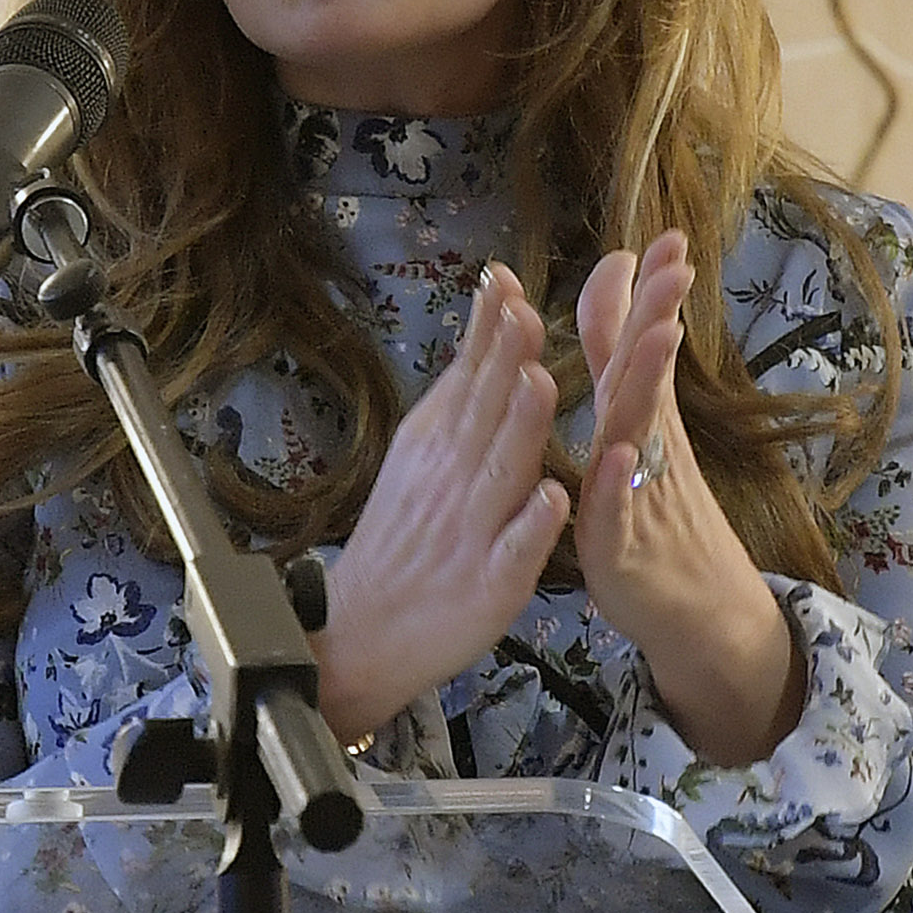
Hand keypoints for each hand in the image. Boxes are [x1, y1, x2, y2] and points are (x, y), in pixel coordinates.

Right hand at [312, 262, 571, 742]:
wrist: (360, 632)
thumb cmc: (403, 537)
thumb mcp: (420, 452)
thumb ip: (460, 389)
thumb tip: (487, 315)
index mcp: (437, 444)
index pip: (467, 377)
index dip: (488, 331)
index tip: (506, 280)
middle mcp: (452, 479)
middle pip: (483, 414)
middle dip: (504, 363)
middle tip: (525, 312)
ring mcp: (471, 532)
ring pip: (500, 474)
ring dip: (519, 429)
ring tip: (539, 383)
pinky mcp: (489, 586)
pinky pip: (515, 553)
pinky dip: (532, 527)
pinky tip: (553, 500)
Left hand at [575, 232, 803, 765]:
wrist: (695, 611)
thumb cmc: (657, 512)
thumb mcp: (636, 426)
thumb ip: (618, 355)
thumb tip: (614, 284)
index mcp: (640, 416)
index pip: (643, 342)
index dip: (649, 292)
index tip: (665, 237)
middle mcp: (643, 446)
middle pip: (650, 373)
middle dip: (659, 315)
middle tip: (677, 263)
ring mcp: (636, 494)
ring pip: (639, 432)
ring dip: (646, 383)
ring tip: (660, 334)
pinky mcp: (619, 546)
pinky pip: (617, 510)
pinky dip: (617, 481)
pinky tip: (620, 454)